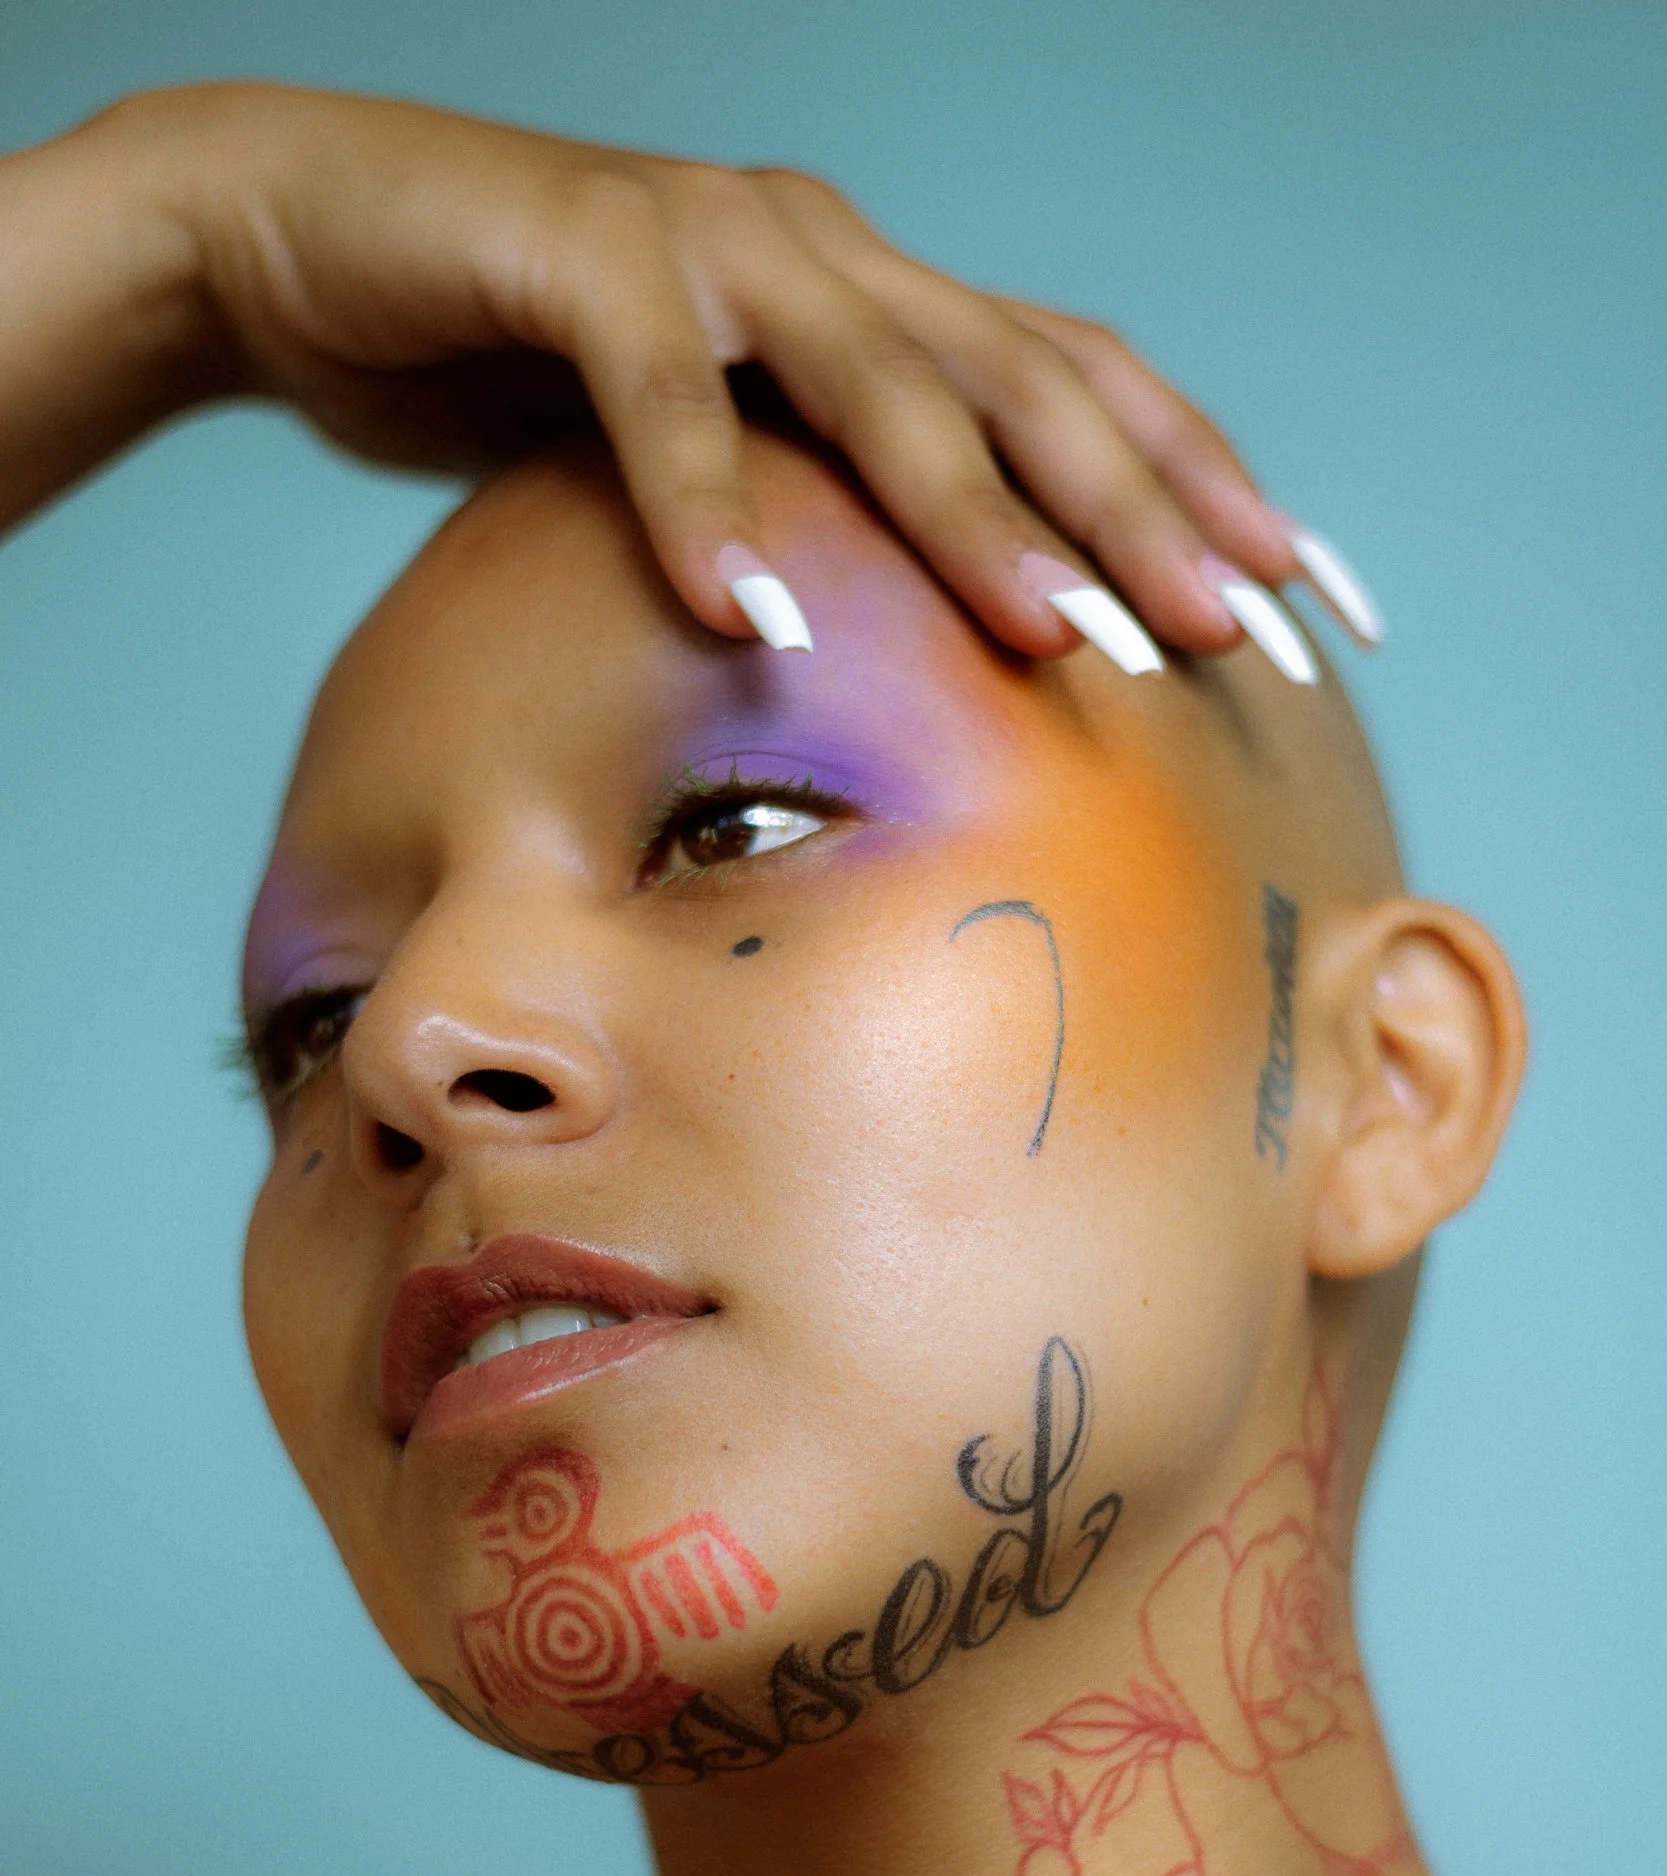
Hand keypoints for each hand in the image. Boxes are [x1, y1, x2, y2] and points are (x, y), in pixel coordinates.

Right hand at [0, 83, 1375, 664]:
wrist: (327, 239)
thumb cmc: (531, 372)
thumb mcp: (718, 460)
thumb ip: (825, 520)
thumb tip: (934, 664)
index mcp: (886, 301)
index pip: (1090, 390)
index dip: (1215, 487)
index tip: (1325, 607)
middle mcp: (833, 253)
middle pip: (1029, 382)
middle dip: (1142, 513)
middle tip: (1232, 637)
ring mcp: (713, 239)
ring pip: (877, 376)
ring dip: (970, 513)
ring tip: (1051, 635)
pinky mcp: (577, 249)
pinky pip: (651, 390)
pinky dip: (701, 499)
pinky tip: (752, 613)